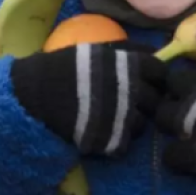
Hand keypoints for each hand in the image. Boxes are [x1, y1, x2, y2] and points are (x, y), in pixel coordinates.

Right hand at [11, 41, 164, 155]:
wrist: (33, 95)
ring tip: (115, 120)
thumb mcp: (97, 50)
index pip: (161, 72)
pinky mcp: (110, 140)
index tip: (148, 81)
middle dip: (146, 102)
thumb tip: (153, 52)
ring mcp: (123, 117)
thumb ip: (127, 52)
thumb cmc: (63, 67)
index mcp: (131, 65)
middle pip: (156, 100)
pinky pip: (125, 144)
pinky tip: (105, 133)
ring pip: (142, 125)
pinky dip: (117, 141)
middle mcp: (133, 90)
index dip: (156, 77)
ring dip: (132, 123)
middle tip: (132, 103)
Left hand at [155, 20, 195, 187]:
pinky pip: (170, 154)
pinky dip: (179, 155)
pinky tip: (190, 156)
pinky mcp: (188, 152)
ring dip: (173, 119)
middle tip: (194, 95)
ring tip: (186, 126)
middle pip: (172, 80)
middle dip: (180, 87)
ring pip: (163, 115)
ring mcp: (188, 120)